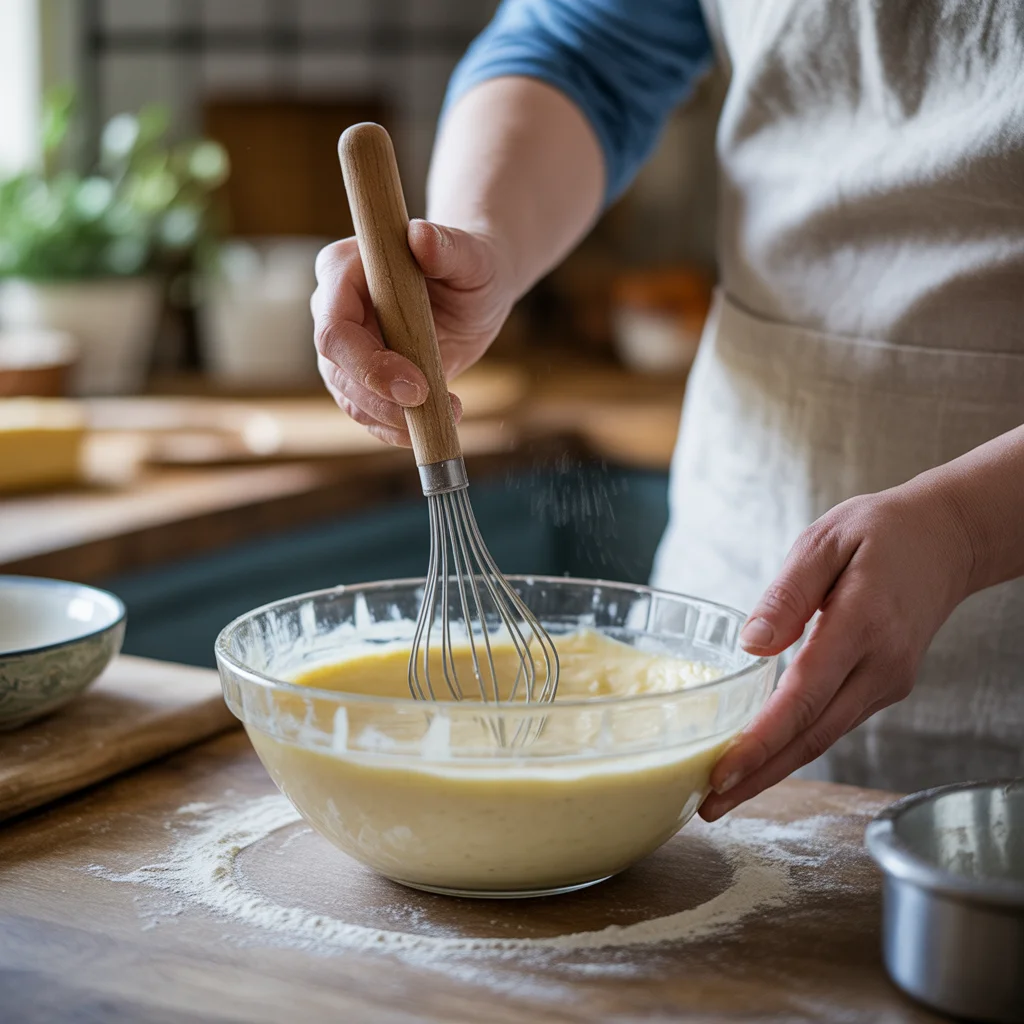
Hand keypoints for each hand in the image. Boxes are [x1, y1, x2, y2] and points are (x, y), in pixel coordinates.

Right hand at [312, 220, 515, 445]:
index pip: (333, 327)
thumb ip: (448, 246)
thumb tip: (420, 235)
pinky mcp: (362, 378)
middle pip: (337, 370)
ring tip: (447, 414)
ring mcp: (345, 349)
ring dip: (394, 419)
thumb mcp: (471, 256)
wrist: (473, 293)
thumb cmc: (471, 266)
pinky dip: (398, 429)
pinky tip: (432, 427)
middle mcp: (334, 310)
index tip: (414, 385)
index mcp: (345, 270)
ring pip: (351, 398)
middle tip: (435, 405)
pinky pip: (369, 413)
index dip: (367, 363)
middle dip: (383, 398)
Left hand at [700, 481, 975, 820]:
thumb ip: (787, 593)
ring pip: (824, 738)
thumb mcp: (826, 540)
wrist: (947, 540)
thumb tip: (750, 646)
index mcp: (862, 624)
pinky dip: (795, 746)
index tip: (722, 773)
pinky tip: (761, 758)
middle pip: (813, 736)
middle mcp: (880, 666)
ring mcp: (887, 682)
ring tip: (722, 794)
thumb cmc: (879, 532)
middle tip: (708, 806)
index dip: (762, 742)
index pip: (804, 697)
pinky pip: (833, 723)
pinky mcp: (883, 686)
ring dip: (774, 770)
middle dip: (759, 777)